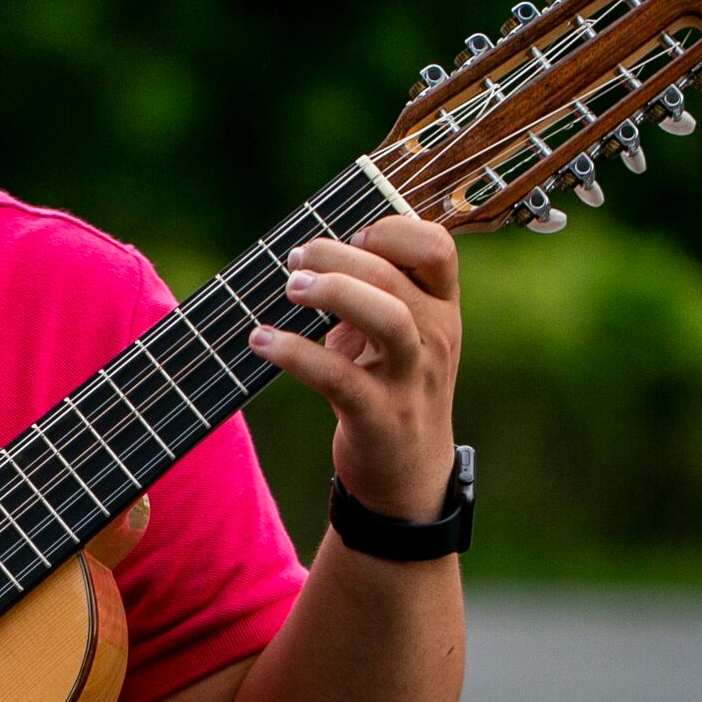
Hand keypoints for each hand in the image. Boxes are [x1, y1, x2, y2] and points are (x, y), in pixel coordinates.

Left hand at [247, 215, 462, 520]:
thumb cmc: (389, 385)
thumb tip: (309, 247)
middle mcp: (434, 337)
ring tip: (291, 288)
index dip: (392, 230)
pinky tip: (261, 340)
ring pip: (389, 319)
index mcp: (440, 307)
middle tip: (295, 260)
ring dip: (335, 293)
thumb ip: (369, 289)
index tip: (350, 237)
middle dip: (339, 257)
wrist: (407, 471)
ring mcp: (410, 378)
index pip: (438, 247)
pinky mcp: (379, 416)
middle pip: (397, 277)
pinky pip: (339, 378)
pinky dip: (295, 354)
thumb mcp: (392, 332)